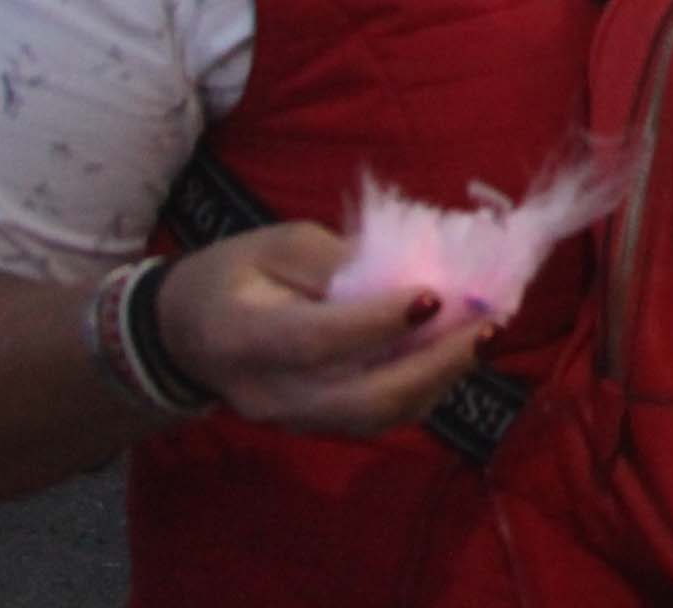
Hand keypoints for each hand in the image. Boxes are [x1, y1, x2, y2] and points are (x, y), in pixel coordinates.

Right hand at [155, 222, 491, 436]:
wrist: (185, 335)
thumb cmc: (235, 274)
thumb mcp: (275, 244)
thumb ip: (338, 259)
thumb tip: (410, 274)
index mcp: (243, 337)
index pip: (318, 341)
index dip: (379, 323)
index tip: (437, 295)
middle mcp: (268, 394)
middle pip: (360, 400)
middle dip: (433, 366)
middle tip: (487, 328)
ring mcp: (292, 421)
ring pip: (377, 418)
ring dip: (439, 381)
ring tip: (484, 337)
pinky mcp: (315, 429)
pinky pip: (377, 421)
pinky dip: (424, 390)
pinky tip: (456, 355)